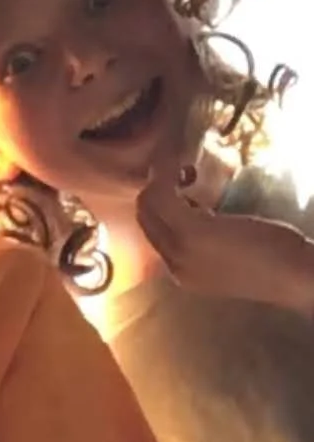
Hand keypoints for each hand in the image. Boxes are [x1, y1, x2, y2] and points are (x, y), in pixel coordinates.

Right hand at [138, 159, 313, 311]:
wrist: (295, 275)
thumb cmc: (273, 259)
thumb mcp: (230, 252)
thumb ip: (207, 236)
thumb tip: (193, 208)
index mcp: (182, 273)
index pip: (154, 234)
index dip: (160, 206)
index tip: (177, 186)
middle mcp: (174, 266)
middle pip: (145, 218)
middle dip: (155, 190)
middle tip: (176, 171)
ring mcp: (180, 250)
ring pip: (148, 205)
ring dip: (160, 180)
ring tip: (185, 172)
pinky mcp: (192, 230)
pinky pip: (162, 195)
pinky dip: (167, 174)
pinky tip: (183, 166)